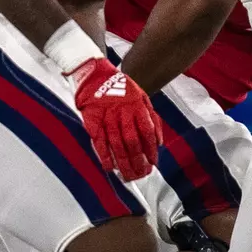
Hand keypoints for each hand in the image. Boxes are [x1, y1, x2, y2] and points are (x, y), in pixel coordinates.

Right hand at [66, 57, 158, 180]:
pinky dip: (104, 155)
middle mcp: (122, 113)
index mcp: (137, 106)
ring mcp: (106, 117)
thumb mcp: (142, 97)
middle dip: (137, 161)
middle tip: (140, 174)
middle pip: (132, 142)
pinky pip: (98, 141)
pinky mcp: (92, 120)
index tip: (153, 163)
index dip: (150, 150)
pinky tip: (109, 168)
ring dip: (123, 162)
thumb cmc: (121, 87)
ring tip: (128, 176)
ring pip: (116, 144)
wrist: (95, 75)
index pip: (147, 132)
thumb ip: (152, 118)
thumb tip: (159, 143)